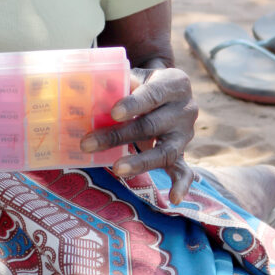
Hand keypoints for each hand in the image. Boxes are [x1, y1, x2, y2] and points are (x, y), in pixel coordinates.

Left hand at [81, 66, 197, 203]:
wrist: (168, 91)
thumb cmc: (144, 82)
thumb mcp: (137, 75)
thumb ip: (121, 81)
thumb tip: (93, 86)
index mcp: (175, 83)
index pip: (153, 94)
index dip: (134, 104)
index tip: (113, 113)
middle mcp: (186, 109)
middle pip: (151, 125)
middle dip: (118, 135)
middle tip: (88, 143)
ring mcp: (185, 134)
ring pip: (165, 151)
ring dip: (140, 162)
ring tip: (117, 169)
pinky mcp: (182, 152)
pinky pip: (184, 171)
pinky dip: (181, 185)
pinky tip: (174, 199)